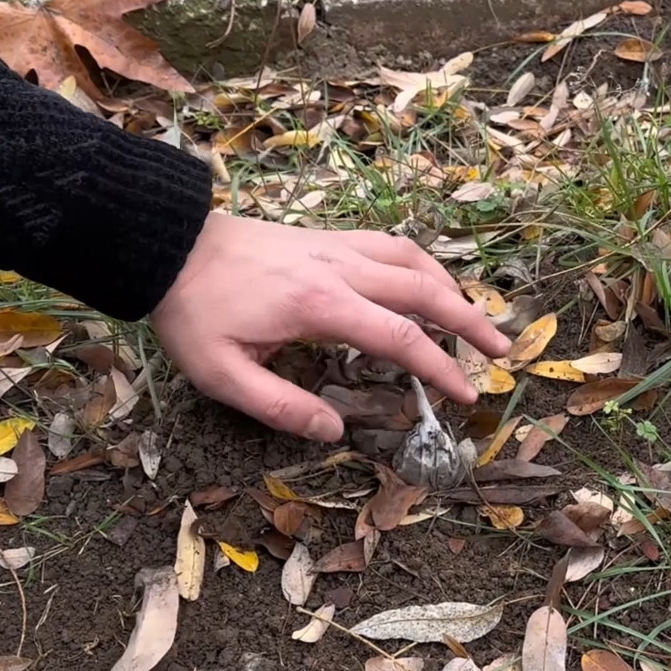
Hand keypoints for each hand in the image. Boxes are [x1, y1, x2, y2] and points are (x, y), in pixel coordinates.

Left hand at [148, 213, 511, 441]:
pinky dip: (425, 265)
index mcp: (321, 305)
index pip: (400, 338)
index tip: (466, 395)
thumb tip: (335, 433)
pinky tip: (432, 282)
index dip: (440, 368)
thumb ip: (281, 407)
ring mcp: (339, 247)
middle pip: (426, 291)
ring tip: (478, 319)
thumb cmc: (192, 311)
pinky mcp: (331, 238)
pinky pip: (394, 245)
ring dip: (454, 291)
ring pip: (416, 262)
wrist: (168, 245)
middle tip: (502, 354)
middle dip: (471, 324)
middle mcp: (342, 269)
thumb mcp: (222, 374)